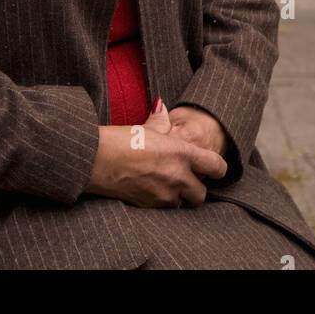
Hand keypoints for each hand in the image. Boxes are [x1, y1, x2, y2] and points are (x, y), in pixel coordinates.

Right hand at [84, 101, 227, 207]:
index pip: (217, 167)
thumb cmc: (120, 139)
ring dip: (179, 195)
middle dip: (196, 187)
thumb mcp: (146, 127)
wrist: (96, 160)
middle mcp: (178, 176)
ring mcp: (164, 194)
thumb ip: (161, 119)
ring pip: (183, 203)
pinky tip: (150, 188)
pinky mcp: (151, 206)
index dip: (218, 168)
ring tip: (165, 182)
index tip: (213, 167)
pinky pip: (165, 207)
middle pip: (202, 193)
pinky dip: (162, 200)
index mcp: (182, 153)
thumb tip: (162, 106)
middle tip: (186, 177)